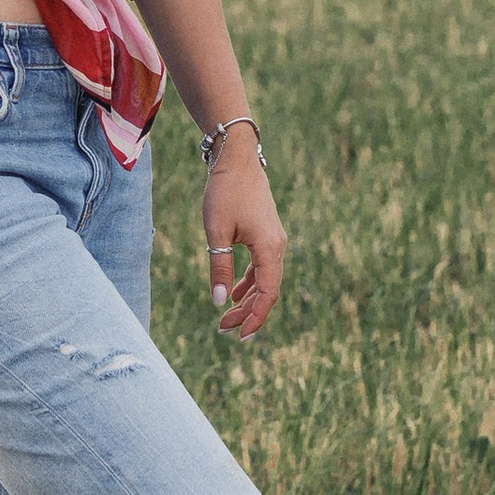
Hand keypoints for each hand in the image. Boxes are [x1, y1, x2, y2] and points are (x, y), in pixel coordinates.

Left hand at [204, 141, 283, 338]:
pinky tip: (235, 292)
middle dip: (248, 313)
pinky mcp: (266, 234)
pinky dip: (250, 282)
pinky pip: (262, 266)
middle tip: (224, 329)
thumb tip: (219, 302)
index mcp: (270, 248)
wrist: (237, 158)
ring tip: (226, 317)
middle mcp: (278, 246)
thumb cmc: (225, 192)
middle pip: (268, 290)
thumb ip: (219, 268)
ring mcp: (274, 240)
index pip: (268, 294)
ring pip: (266, 279)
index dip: (255, 318)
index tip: (240, 336)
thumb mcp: (216, 232)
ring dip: (248, 299)